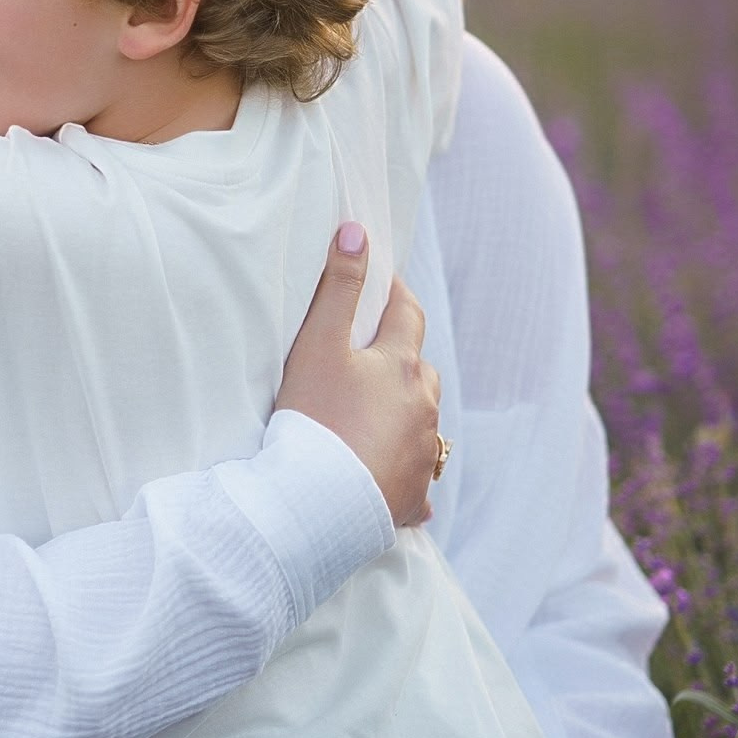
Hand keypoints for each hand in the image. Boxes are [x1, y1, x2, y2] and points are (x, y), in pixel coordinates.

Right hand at [276, 225, 441, 526]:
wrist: (318, 506)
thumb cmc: (315, 421)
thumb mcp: (318, 345)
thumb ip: (338, 287)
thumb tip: (356, 232)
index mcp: (403, 364)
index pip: (408, 313)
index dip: (395, 295)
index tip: (383, 288)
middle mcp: (423, 406)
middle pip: (418, 369)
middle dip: (399, 359)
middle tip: (367, 358)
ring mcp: (422, 453)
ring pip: (420, 420)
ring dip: (403, 413)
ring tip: (370, 417)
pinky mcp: (412, 495)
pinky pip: (415, 479)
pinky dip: (401, 469)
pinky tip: (386, 476)